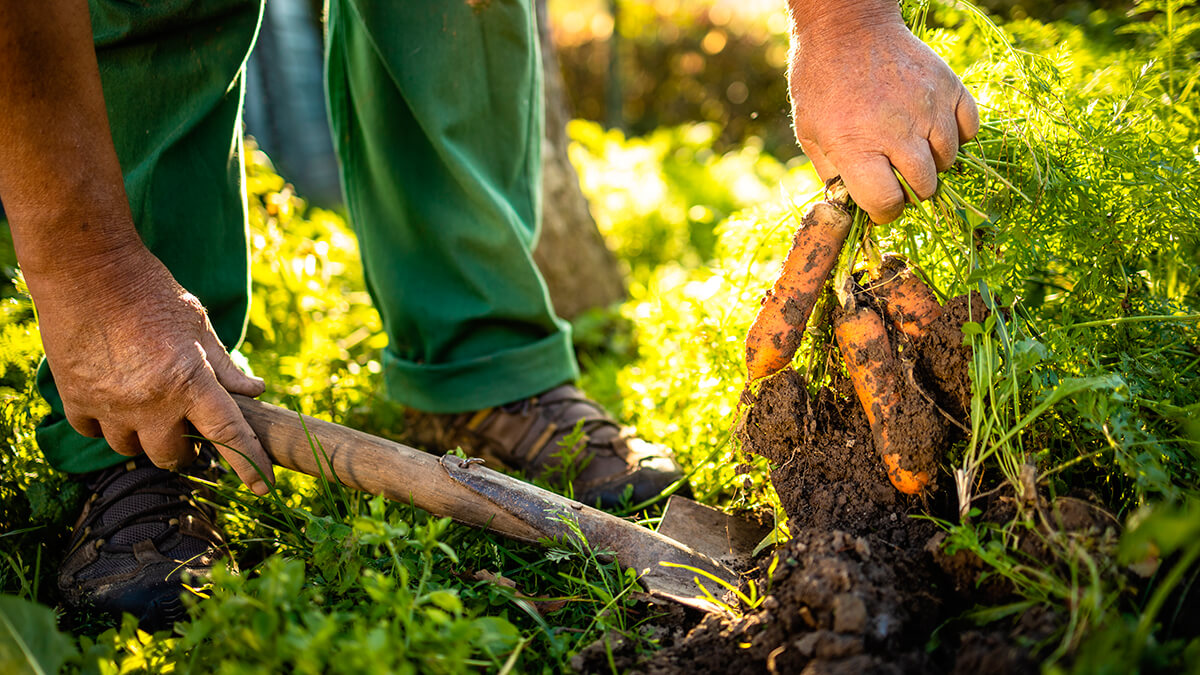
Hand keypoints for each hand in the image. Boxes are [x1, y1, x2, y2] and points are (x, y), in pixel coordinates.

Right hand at [26, 244, 274, 493]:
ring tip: (152, 412)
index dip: (249, 464)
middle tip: (192, 436)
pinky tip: (116, 403)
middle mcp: (150, 402)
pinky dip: (108, 425)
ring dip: (146, 439)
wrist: (88, 269)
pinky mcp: (76, 398)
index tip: (263, 486)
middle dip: (187, 452)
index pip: (229, 435)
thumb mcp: (199, 325)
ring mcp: (110, 404)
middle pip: (173, 456)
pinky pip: (94, 433)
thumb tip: (255, 392)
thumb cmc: (151, 292)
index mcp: (190, 381)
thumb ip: (226, 366)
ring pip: (131, 450)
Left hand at [788, 11, 978, 222]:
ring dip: (933, 163)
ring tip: (911, 149)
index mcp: (857, 147)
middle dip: (910, 191)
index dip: (883, 211)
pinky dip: (956, 136)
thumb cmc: (821, 81)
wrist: (847, 27)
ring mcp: (928, 108)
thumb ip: (832, 173)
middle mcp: (898, 131)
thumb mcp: (810, 131)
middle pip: (925, 187)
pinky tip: (934, 130)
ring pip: (949, 160)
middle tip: (897, 177)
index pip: (887, 203)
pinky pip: (969, 129)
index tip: (880, 205)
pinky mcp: (949, 87)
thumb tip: (851, 204)